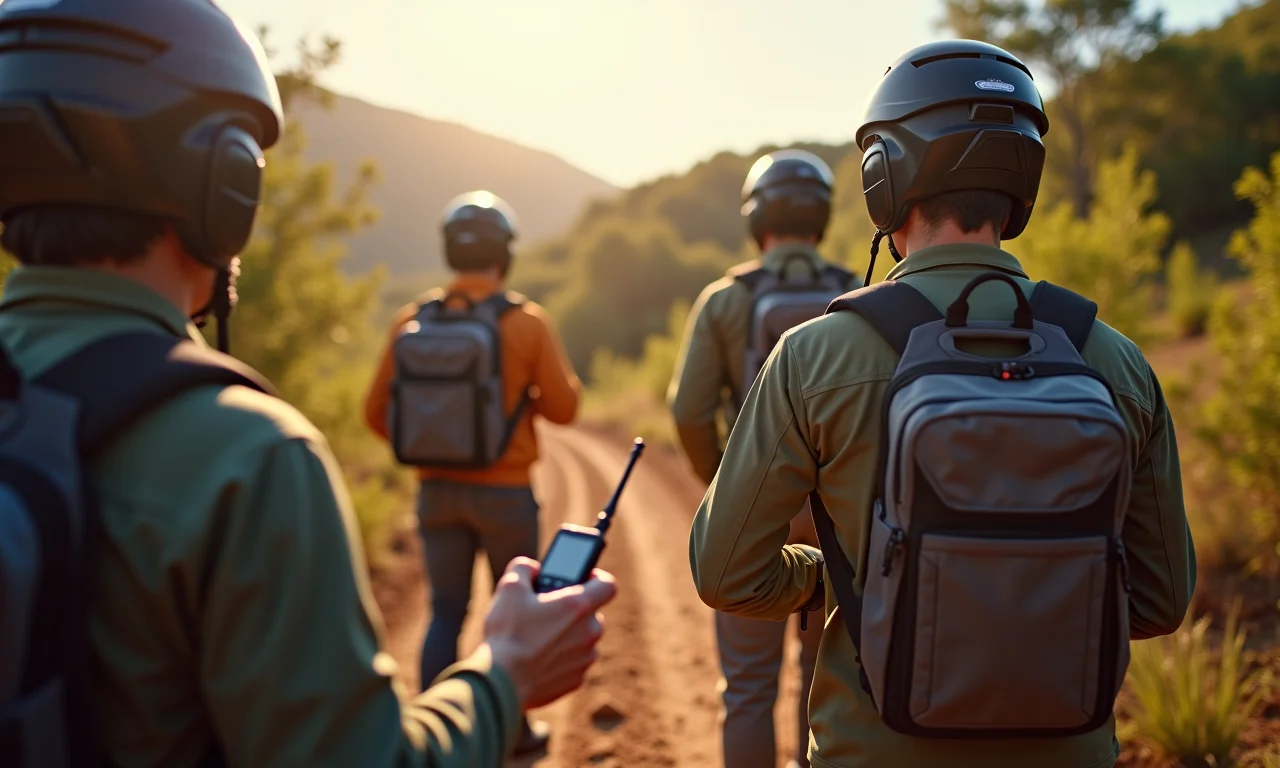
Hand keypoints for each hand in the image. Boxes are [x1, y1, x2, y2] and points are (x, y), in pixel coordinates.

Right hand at [480, 557, 616, 709]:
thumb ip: (524, 568)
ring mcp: (585, 658)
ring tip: (538, 637)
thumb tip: (532, 569)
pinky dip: (561, 658)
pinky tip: (538, 658)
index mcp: (578, 606)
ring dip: (568, 635)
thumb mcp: (510, 588)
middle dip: (573, 610)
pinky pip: (574, 662)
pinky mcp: (576, 680)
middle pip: (592, 614)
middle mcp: (590, 632)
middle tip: (548, 610)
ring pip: (583, 639)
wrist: (502, 683)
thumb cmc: (508, 633)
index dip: (598, 578)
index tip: (585, 578)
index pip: (608, 585)